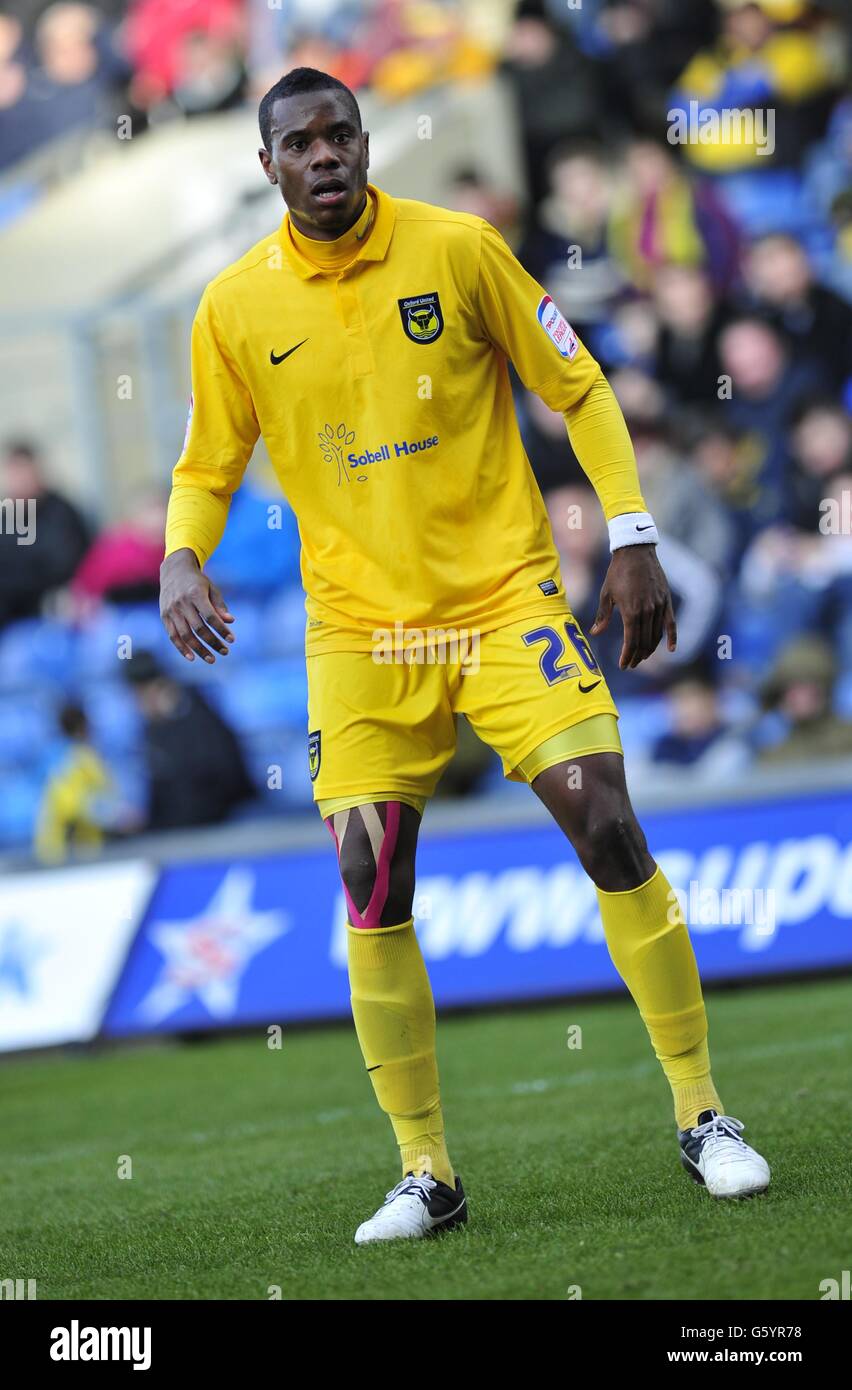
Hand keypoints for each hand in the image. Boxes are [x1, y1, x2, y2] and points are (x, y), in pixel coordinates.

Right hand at [159, 548, 234, 663]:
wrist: (174, 571)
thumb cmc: (197, 582)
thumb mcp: (212, 589)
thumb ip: (220, 605)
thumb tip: (230, 621)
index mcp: (195, 594)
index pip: (210, 617)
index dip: (221, 630)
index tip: (232, 640)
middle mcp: (182, 603)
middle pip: (199, 628)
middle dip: (213, 642)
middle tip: (225, 652)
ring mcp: (171, 610)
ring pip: (185, 635)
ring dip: (199, 649)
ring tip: (212, 659)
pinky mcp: (164, 616)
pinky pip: (172, 636)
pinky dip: (182, 648)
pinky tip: (192, 658)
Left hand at [591, 544, 676, 669]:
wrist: (636, 552)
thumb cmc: (617, 572)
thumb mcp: (606, 594)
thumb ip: (603, 616)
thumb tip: (595, 633)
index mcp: (631, 612)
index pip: (631, 642)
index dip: (627, 656)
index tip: (623, 665)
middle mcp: (647, 612)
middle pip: (644, 642)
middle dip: (637, 656)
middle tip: (631, 664)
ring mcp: (659, 606)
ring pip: (656, 635)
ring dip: (650, 649)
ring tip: (642, 657)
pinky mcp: (667, 601)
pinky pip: (671, 623)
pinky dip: (672, 637)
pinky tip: (671, 650)